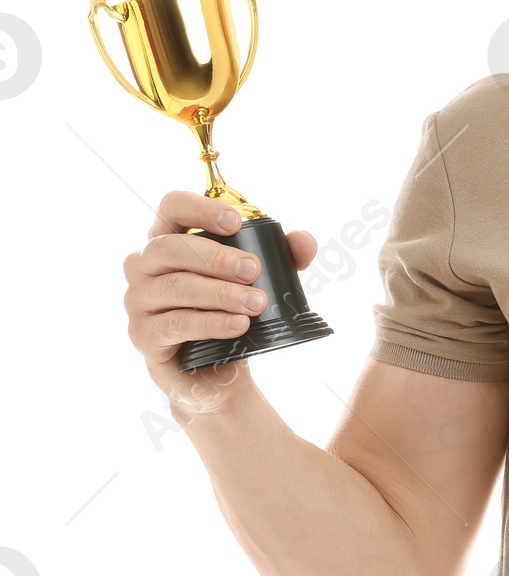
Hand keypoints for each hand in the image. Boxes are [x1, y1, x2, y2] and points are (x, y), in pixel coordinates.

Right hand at [123, 191, 317, 409]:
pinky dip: (211, 323)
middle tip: (254, 270)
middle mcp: (144, 265)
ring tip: (256, 303)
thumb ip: (284, 257)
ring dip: (220, 293)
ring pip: (175, 288)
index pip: (171, 207)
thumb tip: (304, 240)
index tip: (236, 222)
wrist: (215, 368)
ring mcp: (138, 300)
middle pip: (170, 248)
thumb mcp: (261, 280)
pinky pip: (175, 324)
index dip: (200, 208)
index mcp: (168, 239)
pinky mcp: (142, 335)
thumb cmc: (230, 310)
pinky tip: (239, 324)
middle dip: (216, 258)